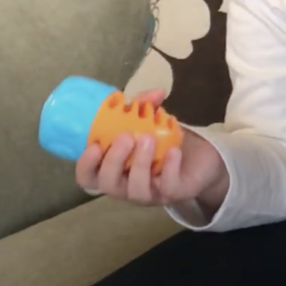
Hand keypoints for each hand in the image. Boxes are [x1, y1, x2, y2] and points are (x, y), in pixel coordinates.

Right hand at [74, 88, 226, 207]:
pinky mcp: (174, 193)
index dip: (86, 164)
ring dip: (140, 163)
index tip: (94, 144)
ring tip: (148, 138)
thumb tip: (156, 92)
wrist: (199, 157)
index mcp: (113, 169)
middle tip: (126, 136)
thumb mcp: (151, 121)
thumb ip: (146, 106)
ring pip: (136, 190)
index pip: (88, 177)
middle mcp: (127, 185)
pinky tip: (173, 151)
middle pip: (108, 185)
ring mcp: (150, 193)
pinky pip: (168, 188)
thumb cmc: (164, 141)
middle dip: (114, 160)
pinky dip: (169, 168)